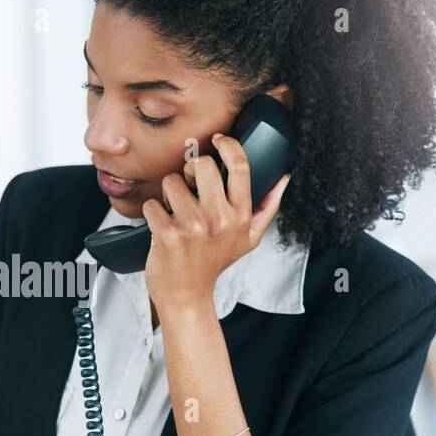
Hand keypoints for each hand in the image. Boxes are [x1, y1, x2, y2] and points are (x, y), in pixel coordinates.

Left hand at [142, 133, 290, 310]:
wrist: (186, 295)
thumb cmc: (215, 263)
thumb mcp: (249, 238)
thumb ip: (267, 207)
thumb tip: (284, 177)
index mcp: (240, 216)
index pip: (240, 167)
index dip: (228, 145)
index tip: (217, 140)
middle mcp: (219, 220)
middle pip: (203, 165)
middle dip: (190, 169)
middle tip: (189, 185)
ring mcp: (193, 227)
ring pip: (172, 182)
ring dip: (168, 192)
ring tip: (174, 209)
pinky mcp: (167, 234)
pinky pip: (152, 204)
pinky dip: (152, 211)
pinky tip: (161, 225)